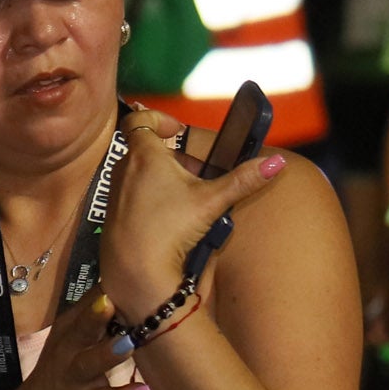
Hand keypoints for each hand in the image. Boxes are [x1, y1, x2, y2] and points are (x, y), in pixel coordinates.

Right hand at [8, 291, 147, 389]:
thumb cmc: (66, 370)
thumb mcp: (74, 341)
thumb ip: (99, 320)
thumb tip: (133, 288)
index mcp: (70, 328)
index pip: (89, 302)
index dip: (110, 290)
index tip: (133, 275)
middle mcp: (69, 349)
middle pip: (82, 329)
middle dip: (95, 315)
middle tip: (112, 301)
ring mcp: (76, 377)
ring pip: (91, 363)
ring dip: (109, 353)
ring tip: (129, 344)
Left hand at [99, 106, 294, 322]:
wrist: (137, 270)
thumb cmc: (170, 229)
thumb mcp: (212, 201)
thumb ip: (243, 180)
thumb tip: (276, 163)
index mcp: (144, 155)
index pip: (139, 119)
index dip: (158, 118)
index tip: (177, 130)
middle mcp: (124, 169)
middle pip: (147, 150)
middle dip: (173, 157)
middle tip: (196, 173)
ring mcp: (116, 193)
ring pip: (140, 174)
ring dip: (162, 178)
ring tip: (186, 198)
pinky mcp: (112, 215)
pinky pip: (132, 196)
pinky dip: (150, 198)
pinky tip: (169, 220)